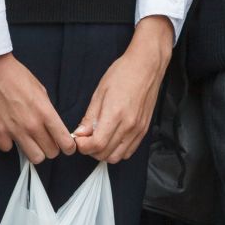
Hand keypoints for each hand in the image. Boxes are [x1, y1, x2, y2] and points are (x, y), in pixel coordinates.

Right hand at [0, 53, 72, 163]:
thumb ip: (47, 110)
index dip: (68, 147)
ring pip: (34, 157)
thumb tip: (51, 124)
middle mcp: (32, 124)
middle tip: (45, 140)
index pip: (65, 141)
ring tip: (29, 141)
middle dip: (51, 148)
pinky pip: (8, 149)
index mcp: (45, 112)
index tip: (65, 146)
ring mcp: (14, 129)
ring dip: (33, 150)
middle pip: (51, 153)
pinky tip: (8, 133)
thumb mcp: (40, 89)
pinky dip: (9, 143)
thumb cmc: (16, 75)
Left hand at [73, 16, 173, 164]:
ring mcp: (138, 130)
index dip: (83, 146)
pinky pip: (129, 151)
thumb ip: (90, 116)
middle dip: (91, 150)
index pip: (97, 144)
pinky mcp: (144, 130)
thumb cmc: (122, 74)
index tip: (78, 139)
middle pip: (106, 154)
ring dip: (104, 153)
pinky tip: (111, 139)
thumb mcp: (99, 92)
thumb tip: (80, 133)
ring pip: (118, 156)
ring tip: (97, 139)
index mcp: (115, 114)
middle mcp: (129, 126)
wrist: (146, 67)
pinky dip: (117, 151)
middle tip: (85, 139)